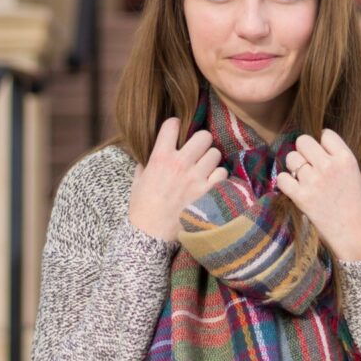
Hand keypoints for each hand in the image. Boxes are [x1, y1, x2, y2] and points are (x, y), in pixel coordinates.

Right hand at [128, 117, 227, 242]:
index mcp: (160, 158)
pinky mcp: (208, 193)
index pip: (172, 125)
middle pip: (203, 136)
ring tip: (205, 170)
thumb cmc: (142, 209)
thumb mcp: (137, 182)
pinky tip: (211, 183)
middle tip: (198, 152)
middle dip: (201, 142)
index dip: (175, 125)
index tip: (176, 132)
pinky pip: (223, 173)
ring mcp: (196, 178)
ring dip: (211, 161)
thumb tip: (150, 157)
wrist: (150, 236)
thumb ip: (146, 165)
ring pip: (215, 153)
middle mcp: (180, 164)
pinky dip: (219, 178)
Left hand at [275, 129, 360, 261]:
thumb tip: (344, 155)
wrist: (354, 238)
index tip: (323, 153)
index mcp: (347, 159)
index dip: (323, 143)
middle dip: (304, 151)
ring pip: (291, 158)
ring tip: (302, 177)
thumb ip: (357, 166)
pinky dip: (285, 183)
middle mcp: (329, 166)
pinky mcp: (301, 197)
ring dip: (294, 167)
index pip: (326, 134)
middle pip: (303, 141)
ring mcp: (313, 181)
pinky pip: (282, 178)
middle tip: (309, 163)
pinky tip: (293, 188)